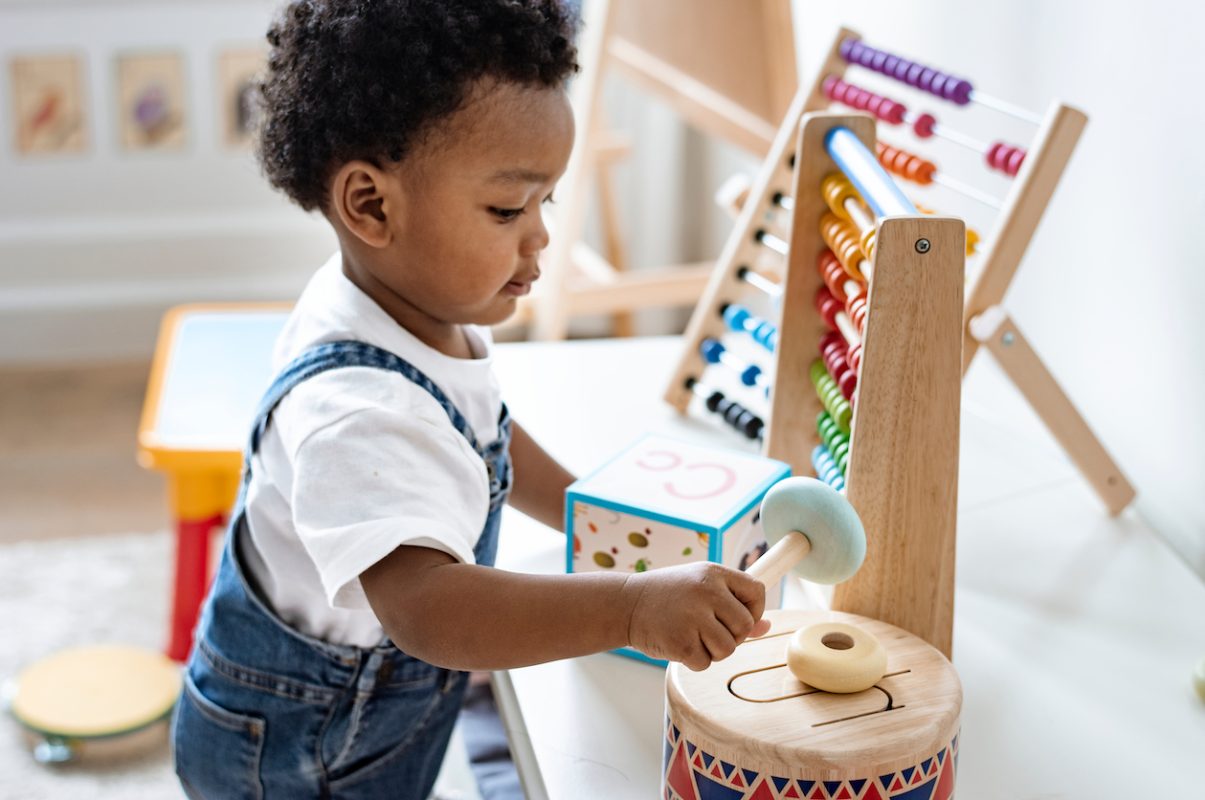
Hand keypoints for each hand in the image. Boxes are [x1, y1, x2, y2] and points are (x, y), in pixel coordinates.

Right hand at [620, 562, 770, 670]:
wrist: (625, 604)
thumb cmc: (666, 596)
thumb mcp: (700, 588)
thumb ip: (733, 604)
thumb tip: (767, 626)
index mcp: (714, 573)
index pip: (756, 591)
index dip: (755, 610)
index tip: (737, 617)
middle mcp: (707, 591)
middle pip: (744, 626)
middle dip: (731, 635)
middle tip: (708, 630)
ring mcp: (694, 617)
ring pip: (728, 649)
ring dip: (712, 650)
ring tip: (691, 635)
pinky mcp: (682, 642)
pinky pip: (705, 662)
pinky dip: (694, 660)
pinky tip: (677, 643)